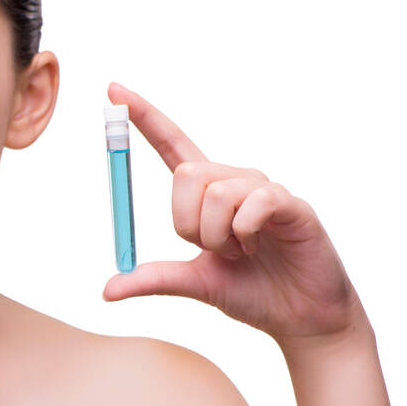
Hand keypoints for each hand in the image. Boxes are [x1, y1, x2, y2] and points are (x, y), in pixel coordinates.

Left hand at [101, 82, 364, 345]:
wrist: (300, 316)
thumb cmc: (252, 291)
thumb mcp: (193, 284)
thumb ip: (153, 279)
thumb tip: (106, 290)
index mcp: (207, 193)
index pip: (171, 144)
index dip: (144, 117)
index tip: (114, 89)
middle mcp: (234, 181)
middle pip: (186, 173)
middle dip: (187, 222)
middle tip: (215, 249)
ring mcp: (264, 189)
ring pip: (215, 192)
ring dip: (217, 235)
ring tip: (241, 252)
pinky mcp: (291, 203)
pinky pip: (252, 203)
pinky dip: (243, 232)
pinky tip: (258, 245)